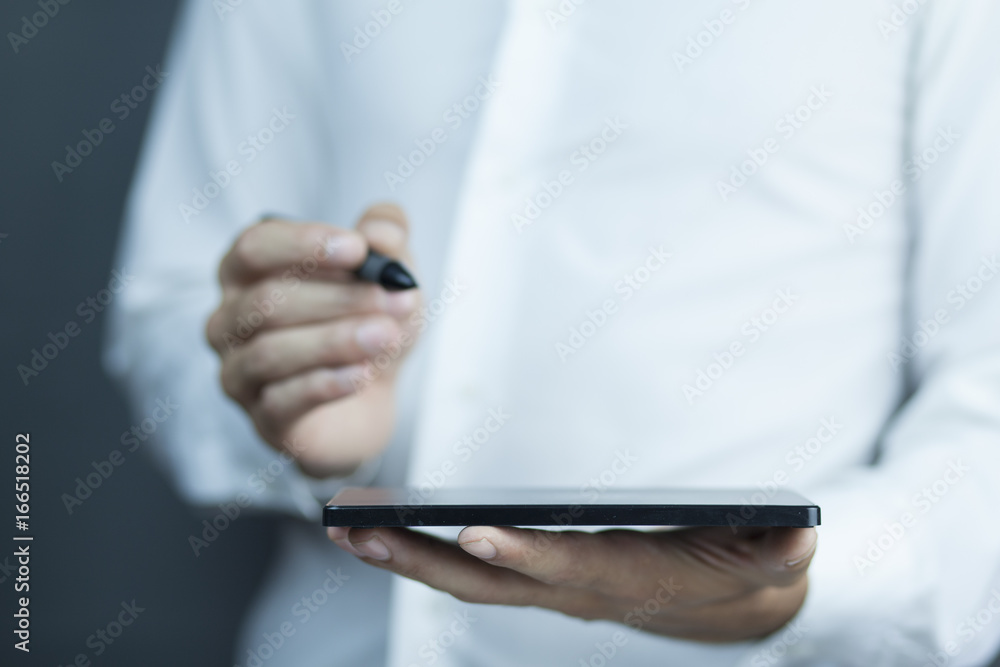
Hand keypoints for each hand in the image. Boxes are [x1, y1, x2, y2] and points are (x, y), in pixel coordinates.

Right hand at [206, 204, 420, 476]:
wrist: (374, 391)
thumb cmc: (366, 317)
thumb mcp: (388, 270)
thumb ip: (387, 236)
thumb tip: (380, 231)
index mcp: (248, 271)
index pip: (255, 246)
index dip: (303, 244)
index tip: (358, 248)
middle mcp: (230, 320)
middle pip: (267, 301)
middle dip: (338, 298)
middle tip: (397, 298)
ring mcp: (239, 372)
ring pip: (271, 352)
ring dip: (336, 340)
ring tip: (388, 334)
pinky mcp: (264, 419)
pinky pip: (284, 400)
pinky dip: (327, 384)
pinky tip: (363, 373)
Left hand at [327, 524, 815, 641]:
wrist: (724, 602)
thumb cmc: (744, 565)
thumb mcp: (774, 554)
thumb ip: (781, 547)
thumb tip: (798, 533)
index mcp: (628, 579)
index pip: (569, 571)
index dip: (527, 556)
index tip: (477, 532)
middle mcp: (576, 592)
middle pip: (489, 583)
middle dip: (422, 561)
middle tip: (357, 531)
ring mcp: (551, 589)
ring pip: (467, 580)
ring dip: (404, 557)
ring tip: (345, 526)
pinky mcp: (540, 578)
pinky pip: (472, 569)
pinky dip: (423, 552)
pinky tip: (384, 531)